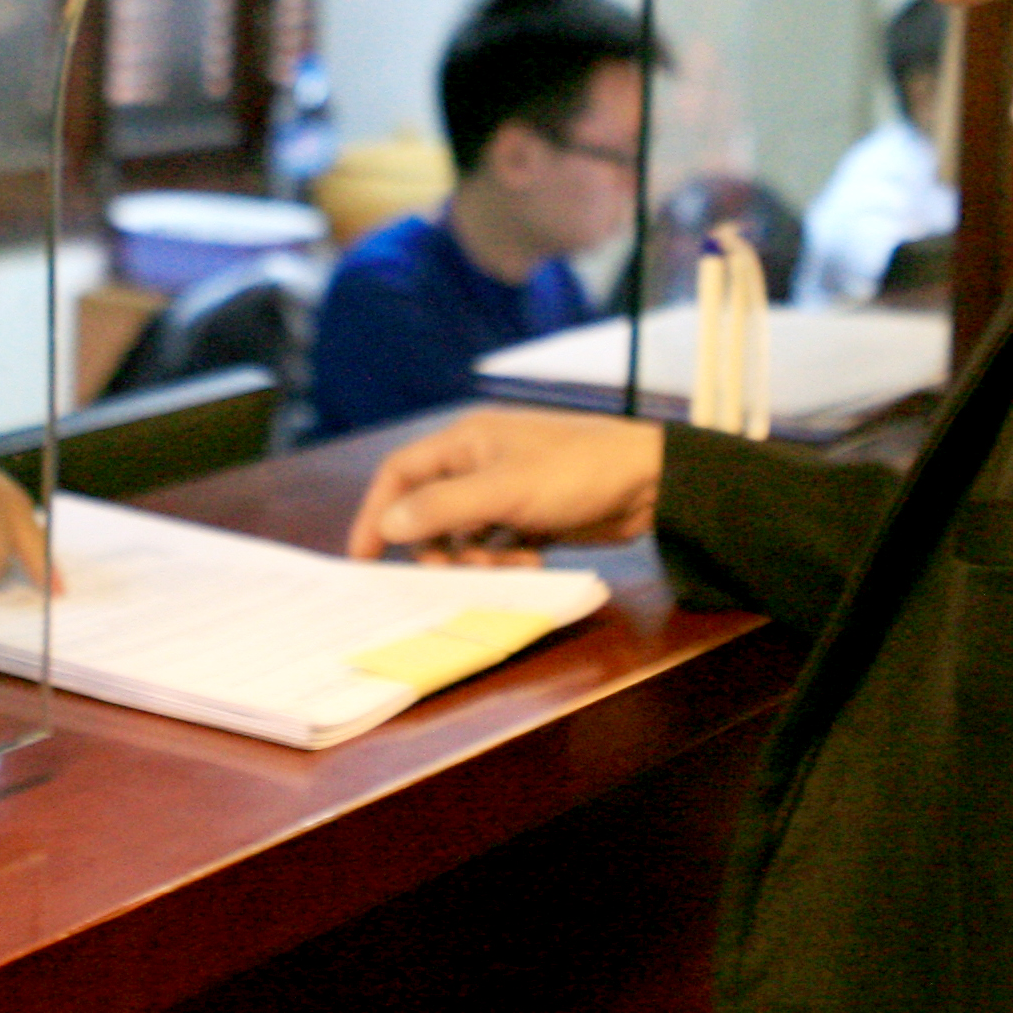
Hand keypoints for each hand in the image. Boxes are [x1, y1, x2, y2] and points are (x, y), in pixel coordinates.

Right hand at [347, 408, 660, 561]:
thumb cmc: (575, 472)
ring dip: (476, 557)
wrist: (650, 482)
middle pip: (432, 509)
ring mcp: (509, 488)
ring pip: (466, 532)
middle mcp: (481, 461)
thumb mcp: (505, 490)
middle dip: (439, 545)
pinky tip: (529, 563)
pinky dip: (504, 558)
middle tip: (456, 571)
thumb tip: (388, 523)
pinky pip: (498, 543)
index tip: (363, 557)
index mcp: (467, 441)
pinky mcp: (533, 515)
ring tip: (508, 566)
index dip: (377, 512)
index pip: (401, 472)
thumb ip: (443, 506)